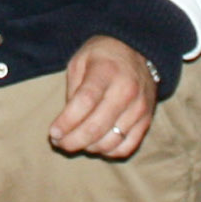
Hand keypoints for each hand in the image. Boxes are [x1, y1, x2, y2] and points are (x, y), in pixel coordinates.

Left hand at [48, 35, 156, 158]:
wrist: (139, 50)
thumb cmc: (102, 56)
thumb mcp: (79, 62)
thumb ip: (72, 91)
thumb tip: (65, 124)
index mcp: (106, 72)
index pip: (85, 103)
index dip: (67, 122)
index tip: (53, 133)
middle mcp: (126, 91)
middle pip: (96, 127)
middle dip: (72, 141)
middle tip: (59, 143)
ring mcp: (139, 108)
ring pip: (111, 141)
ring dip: (88, 147)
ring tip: (76, 141)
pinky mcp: (147, 120)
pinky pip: (127, 146)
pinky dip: (109, 151)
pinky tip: (96, 144)